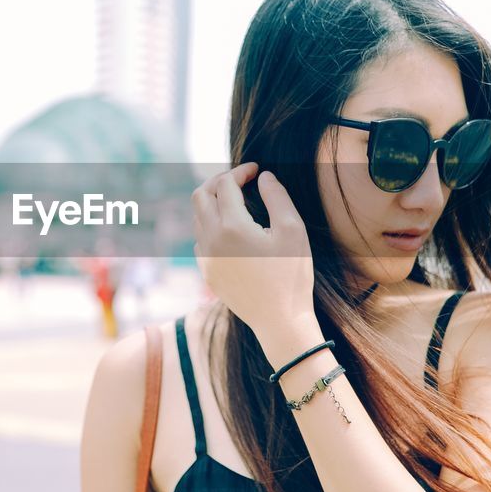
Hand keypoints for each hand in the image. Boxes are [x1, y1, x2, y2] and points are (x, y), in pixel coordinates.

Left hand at [191, 162, 319, 355]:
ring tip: (237, 200)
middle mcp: (211, 239)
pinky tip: (231, 229)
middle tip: (239, 179)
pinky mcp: (207, 272)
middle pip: (200, 195)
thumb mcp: (293, 230)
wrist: (279, 321)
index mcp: (232, 226)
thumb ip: (277, 197)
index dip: (240, 172)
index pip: (226, 185)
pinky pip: (200, 239)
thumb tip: (263, 176)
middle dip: (218, 181)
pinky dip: (211, 225)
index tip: (256, 170)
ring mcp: (205, 258)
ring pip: (198, 217)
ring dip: (213, 202)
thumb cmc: (291, 275)